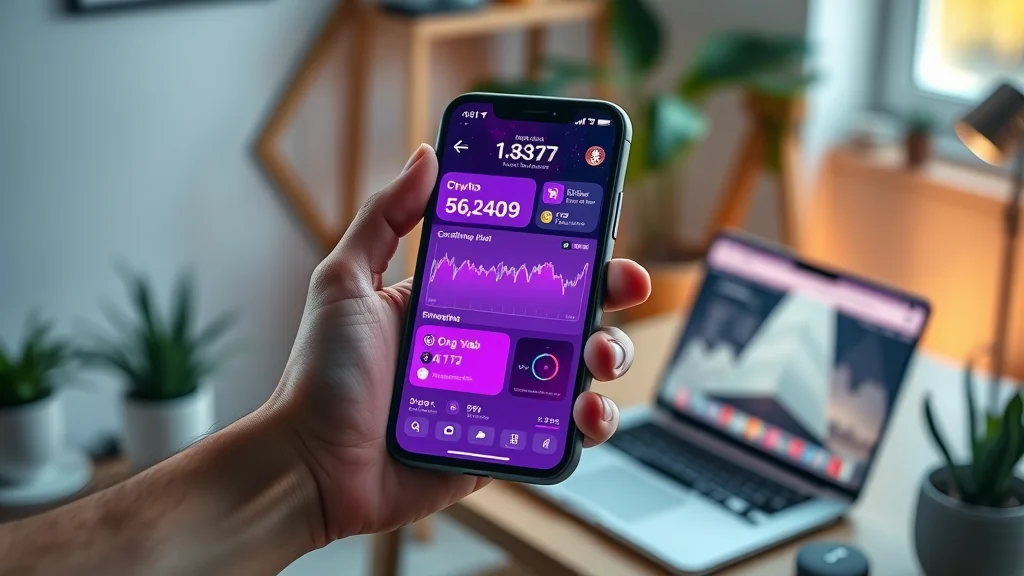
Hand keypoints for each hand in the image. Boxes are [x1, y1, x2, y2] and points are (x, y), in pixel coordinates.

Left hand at [264, 144, 650, 545]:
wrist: (310, 465)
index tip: (600, 224)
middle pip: (572, 309)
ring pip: (582, 368)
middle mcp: (491, 343)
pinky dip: (594, 421)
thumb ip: (384, 217)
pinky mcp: (510, 444)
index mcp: (460, 299)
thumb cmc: (321, 374)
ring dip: (612, 352)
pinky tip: (586, 412)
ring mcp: (504, 394)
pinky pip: (567, 431)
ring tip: (601, 354)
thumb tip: (427, 155)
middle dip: (612, 291)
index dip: (572, 242)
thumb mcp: (346, 281)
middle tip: (624, 283)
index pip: (529, 261)